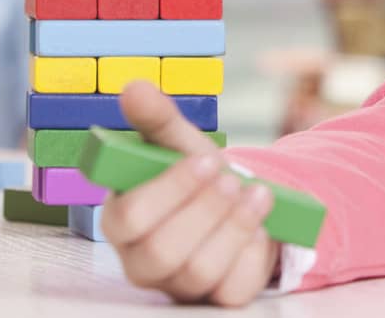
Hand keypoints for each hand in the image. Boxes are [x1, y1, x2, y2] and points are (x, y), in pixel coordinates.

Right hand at [104, 81, 279, 305]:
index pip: (128, 219)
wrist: (235, 201)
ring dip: (234, 227)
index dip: (169, 190)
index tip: (205, 159)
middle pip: (162, 253)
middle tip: (231, 179)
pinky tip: (263, 223)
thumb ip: (157, 119)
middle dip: (204, 212)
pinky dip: (254, 252)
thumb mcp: (179, 143)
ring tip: (257, 194)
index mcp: (121, 220)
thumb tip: (134, 87)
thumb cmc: (195, 174)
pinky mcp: (216, 298)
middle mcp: (141, 261)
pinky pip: (234, 289)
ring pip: (199, 272)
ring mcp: (178, 286)